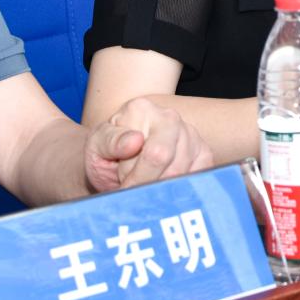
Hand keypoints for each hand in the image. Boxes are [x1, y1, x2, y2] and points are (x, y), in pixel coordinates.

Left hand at [85, 98, 212, 190]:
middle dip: (150, 185)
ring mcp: (190, 133)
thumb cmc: (105, 152)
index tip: (122, 186)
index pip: (155, 155)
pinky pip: (197, 179)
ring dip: (160, 188)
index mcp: (142, 109)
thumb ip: (112, 142)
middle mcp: (170, 117)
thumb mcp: (97, 146)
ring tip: (144, 179)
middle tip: (131, 185)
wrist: (115, 159)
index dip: (137, 179)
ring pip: (183, 177)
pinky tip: (161, 183)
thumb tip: (136, 140)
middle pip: (173, 167)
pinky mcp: (203, 153)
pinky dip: (178, 189)